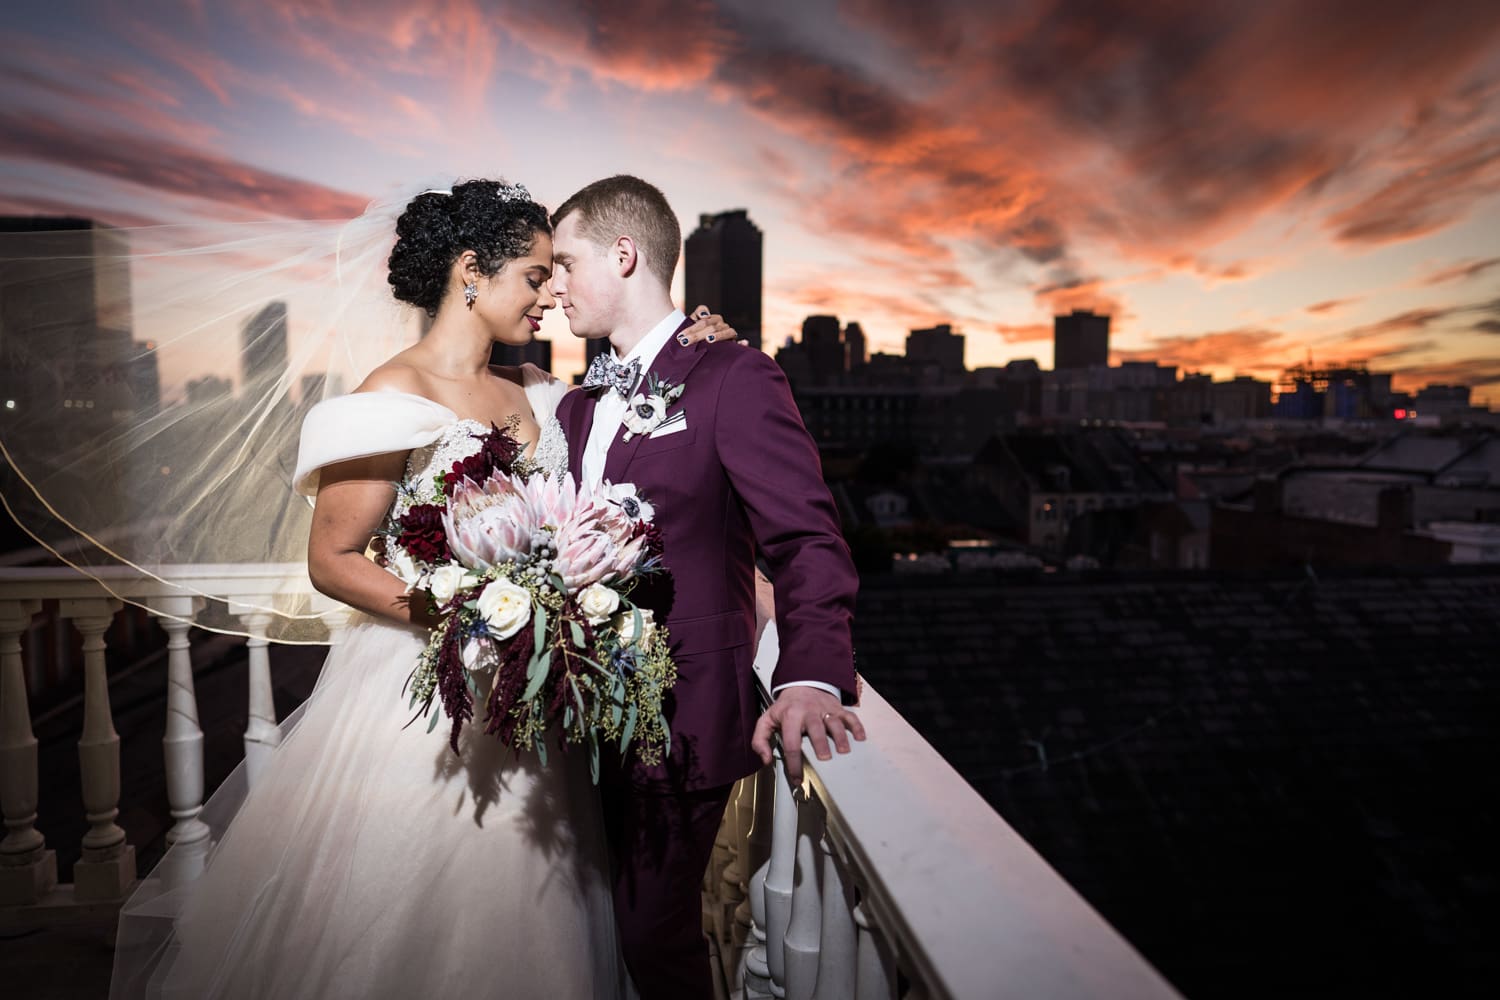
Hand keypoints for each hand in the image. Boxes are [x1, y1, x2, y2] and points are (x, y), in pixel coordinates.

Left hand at [677, 305, 737, 345]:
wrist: (700, 340)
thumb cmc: (696, 330)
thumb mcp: (694, 320)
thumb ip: (699, 312)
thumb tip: (706, 315)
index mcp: (714, 319)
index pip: (704, 322)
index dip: (692, 329)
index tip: (681, 337)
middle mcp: (722, 325)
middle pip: (712, 328)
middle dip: (697, 336)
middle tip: (685, 342)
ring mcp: (729, 333)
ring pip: (726, 332)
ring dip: (719, 336)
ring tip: (709, 339)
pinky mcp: (734, 344)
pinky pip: (739, 343)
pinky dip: (742, 343)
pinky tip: (744, 343)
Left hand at [751, 686, 865, 783]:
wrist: (801, 684)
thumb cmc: (786, 708)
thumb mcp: (767, 720)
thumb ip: (760, 740)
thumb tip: (766, 759)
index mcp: (790, 717)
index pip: (791, 742)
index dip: (794, 763)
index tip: (797, 778)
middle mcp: (809, 712)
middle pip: (816, 729)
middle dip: (821, 744)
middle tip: (825, 760)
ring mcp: (825, 710)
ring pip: (834, 722)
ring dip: (840, 737)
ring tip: (844, 751)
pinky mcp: (837, 708)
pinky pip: (849, 716)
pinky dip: (856, 726)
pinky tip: (860, 737)